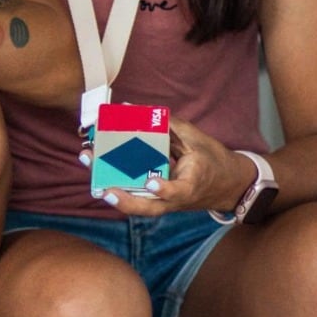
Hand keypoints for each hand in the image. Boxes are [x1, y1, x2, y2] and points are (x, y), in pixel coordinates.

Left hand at [95, 115, 254, 215]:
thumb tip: (130, 109)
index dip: (164, 190)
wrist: (228, 184)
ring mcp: (164, 202)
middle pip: (147, 207)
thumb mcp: (195, 139)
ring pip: (137, 204)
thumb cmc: (211, 159)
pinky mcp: (157, 198)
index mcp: (191, 184)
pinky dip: (116, 181)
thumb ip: (166, 125)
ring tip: (88, 161)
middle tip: (100, 180)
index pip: (178, 192)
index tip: (151, 183)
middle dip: (121, 197)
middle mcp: (174, 199)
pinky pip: (135, 194)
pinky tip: (98, 163)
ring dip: (112, 188)